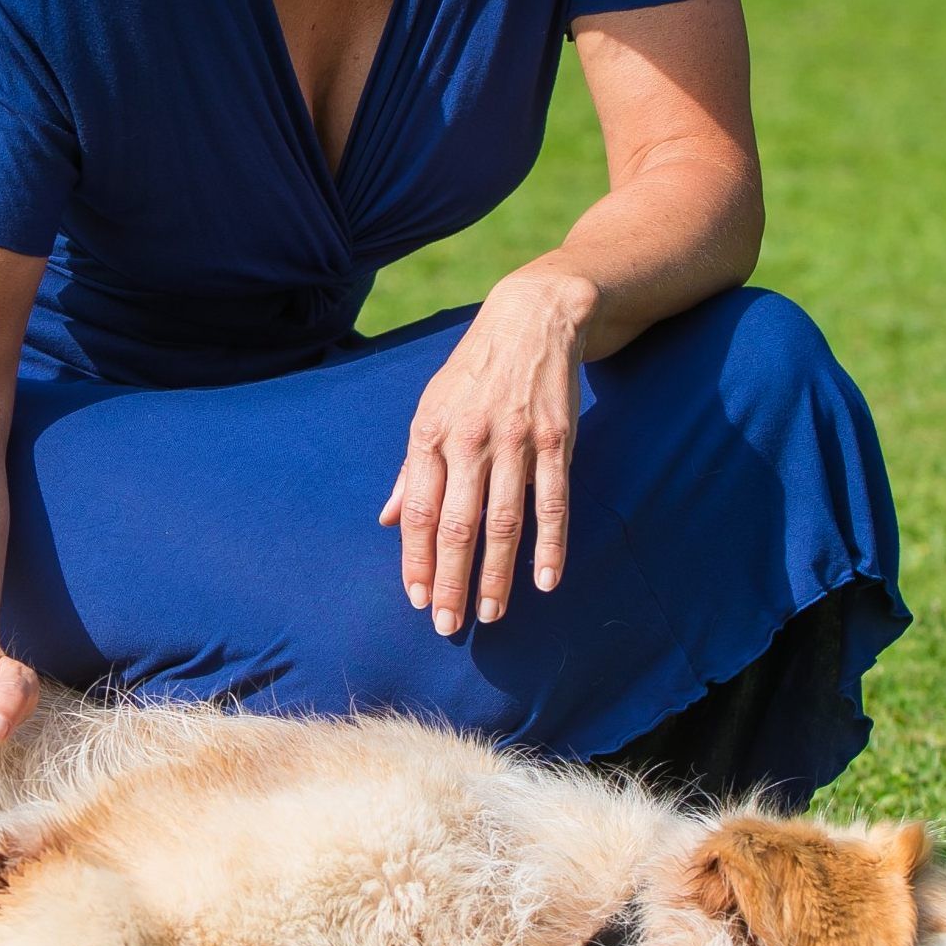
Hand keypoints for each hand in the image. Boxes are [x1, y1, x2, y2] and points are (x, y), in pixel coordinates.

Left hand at [380, 267, 593, 635]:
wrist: (531, 320)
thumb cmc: (473, 373)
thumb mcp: (430, 408)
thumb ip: (412, 468)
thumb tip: (390, 520)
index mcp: (431, 434)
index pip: (420, 512)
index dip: (417, 560)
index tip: (418, 600)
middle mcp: (469, 440)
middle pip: (457, 525)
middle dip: (451, 580)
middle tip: (449, 625)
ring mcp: (514, 440)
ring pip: (503, 521)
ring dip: (496, 574)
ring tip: (491, 614)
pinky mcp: (554, 439)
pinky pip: (553, 502)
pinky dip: (550, 545)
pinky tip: (545, 581)